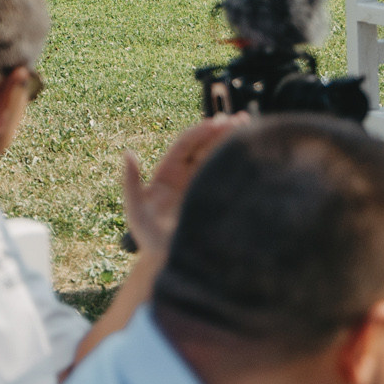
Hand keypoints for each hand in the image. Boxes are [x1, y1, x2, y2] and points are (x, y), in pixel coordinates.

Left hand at [122, 116, 244, 256]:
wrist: (173, 265)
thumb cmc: (150, 240)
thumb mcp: (136, 211)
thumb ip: (130, 183)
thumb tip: (128, 153)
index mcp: (168, 174)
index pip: (186, 145)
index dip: (201, 131)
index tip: (217, 122)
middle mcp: (187, 176)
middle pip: (205, 147)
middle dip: (221, 131)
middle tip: (240, 119)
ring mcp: (204, 186)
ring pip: (219, 158)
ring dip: (233, 141)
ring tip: (250, 126)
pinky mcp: (217, 198)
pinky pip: (229, 176)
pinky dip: (241, 162)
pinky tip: (255, 151)